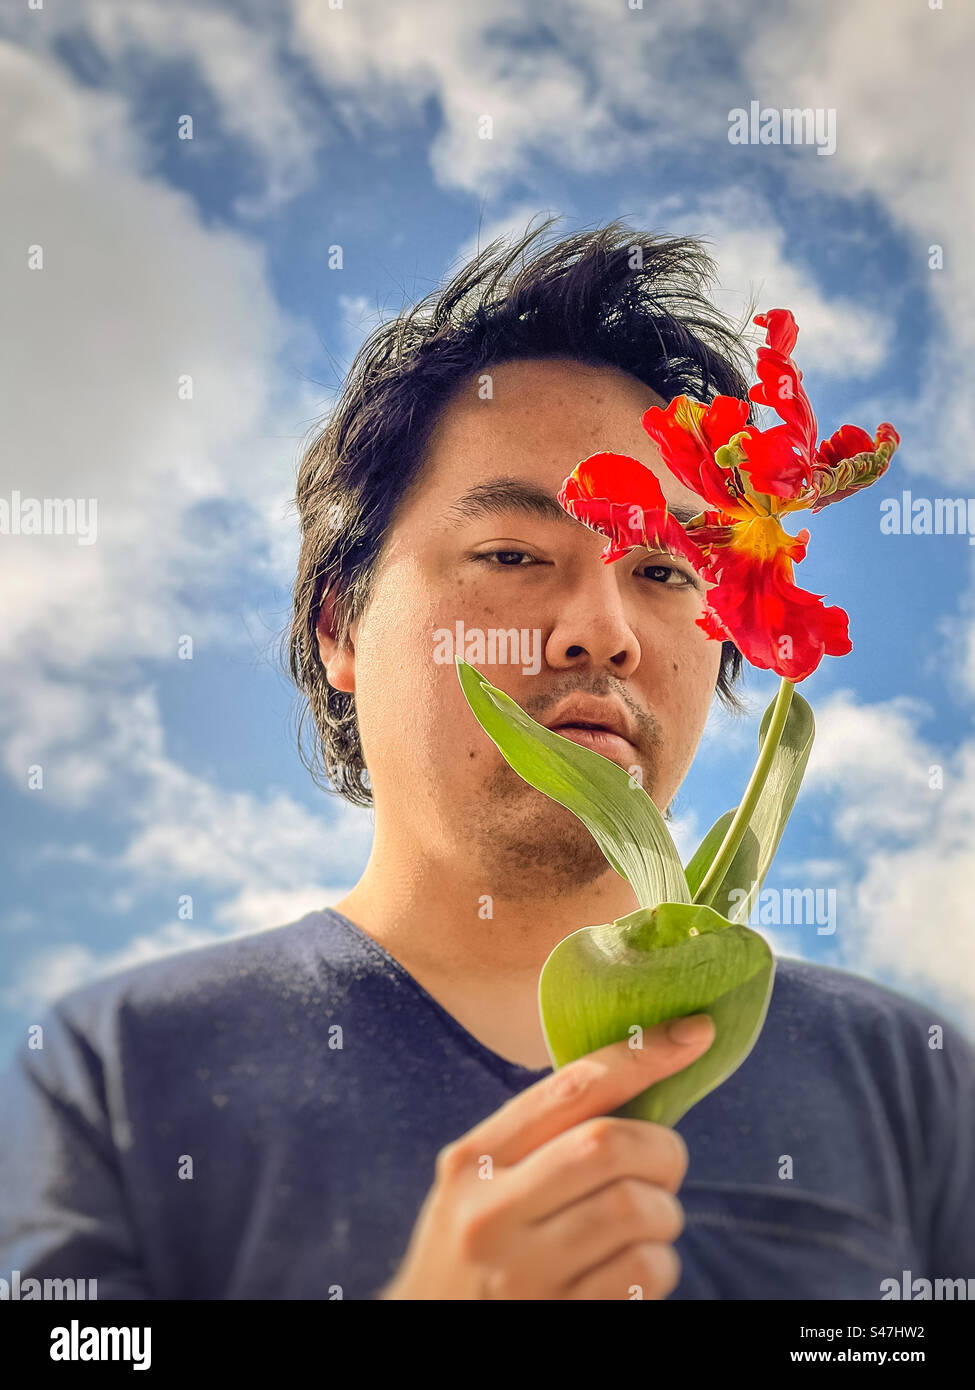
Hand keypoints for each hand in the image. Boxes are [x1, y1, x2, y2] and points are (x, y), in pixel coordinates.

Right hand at [377, 1012, 714, 1299]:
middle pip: (610, 1145)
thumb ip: (541, 1138)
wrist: (431, 1339)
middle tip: (662, 1167)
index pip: (570, 1089)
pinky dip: (659, 1265)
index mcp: (474, 1160)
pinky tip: (634, 1269)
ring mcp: (524, 1276)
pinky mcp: (561, 1322)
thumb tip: (641, 1070)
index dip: (641, 1055)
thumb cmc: (477, 1249)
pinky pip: (645, 1273)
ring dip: (665, 1214)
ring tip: (644, 1225)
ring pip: (638, 1210)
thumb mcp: (481, 1185)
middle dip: (661, 1149)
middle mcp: (490, 1214)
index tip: (692, 1032)